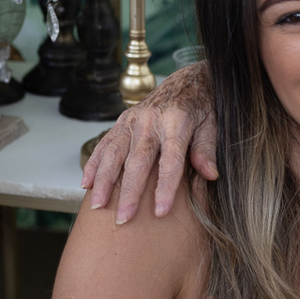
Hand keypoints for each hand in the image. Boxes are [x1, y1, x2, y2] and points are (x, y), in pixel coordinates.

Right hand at [81, 62, 216, 222]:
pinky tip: (86, 184)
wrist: (188, 80)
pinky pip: (105, 144)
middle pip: (138, 161)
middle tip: (123, 218)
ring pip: (114, 153)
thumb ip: (207, 149)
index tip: (161, 211)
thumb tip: (210, 175)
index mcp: (177, 122)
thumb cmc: (203, 107)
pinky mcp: (122, 121)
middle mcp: (150, 121)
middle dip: (129, 192)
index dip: (166, 187)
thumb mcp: (213, 124)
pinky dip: (94, 164)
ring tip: (98, 206)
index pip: (171, 161)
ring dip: (104, 181)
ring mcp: (132, 120)